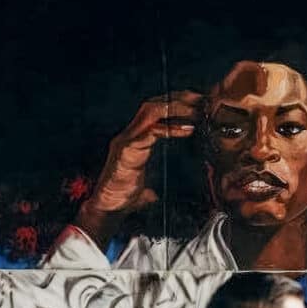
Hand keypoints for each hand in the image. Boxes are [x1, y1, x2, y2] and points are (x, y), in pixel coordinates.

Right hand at [75, 90, 201, 245]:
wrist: (107, 208)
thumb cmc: (124, 196)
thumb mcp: (146, 187)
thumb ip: (155, 185)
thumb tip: (159, 194)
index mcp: (135, 139)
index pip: (154, 112)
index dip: (174, 104)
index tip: (196, 104)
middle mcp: (129, 135)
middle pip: (152, 105)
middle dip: (176, 99)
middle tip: (199, 99)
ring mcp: (126, 141)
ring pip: (150, 113)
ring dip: (174, 108)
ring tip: (195, 111)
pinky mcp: (126, 151)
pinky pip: (149, 133)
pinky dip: (168, 129)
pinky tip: (186, 130)